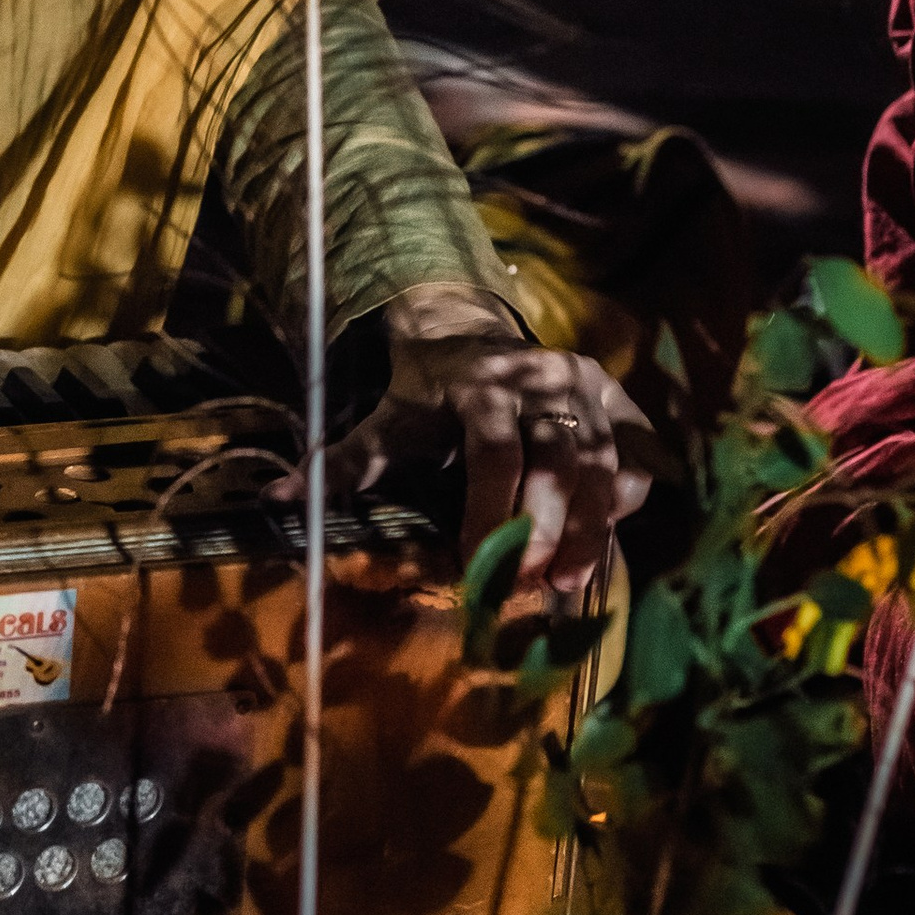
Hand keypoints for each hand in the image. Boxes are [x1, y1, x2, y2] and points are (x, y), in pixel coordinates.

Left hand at [332, 278, 649, 600]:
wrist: (466, 330)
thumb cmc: (424, 392)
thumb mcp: (386, 421)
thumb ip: (342, 462)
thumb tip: (277, 500)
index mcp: (482, 384)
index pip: (495, 452)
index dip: (493, 510)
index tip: (483, 567)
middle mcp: (542, 379)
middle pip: (558, 458)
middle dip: (549, 527)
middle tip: (535, 584)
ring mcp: (586, 386)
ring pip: (604, 460)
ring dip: (593, 525)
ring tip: (572, 581)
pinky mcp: (616, 396)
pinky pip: (637, 449)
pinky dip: (632, 492)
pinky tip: (612, 533)